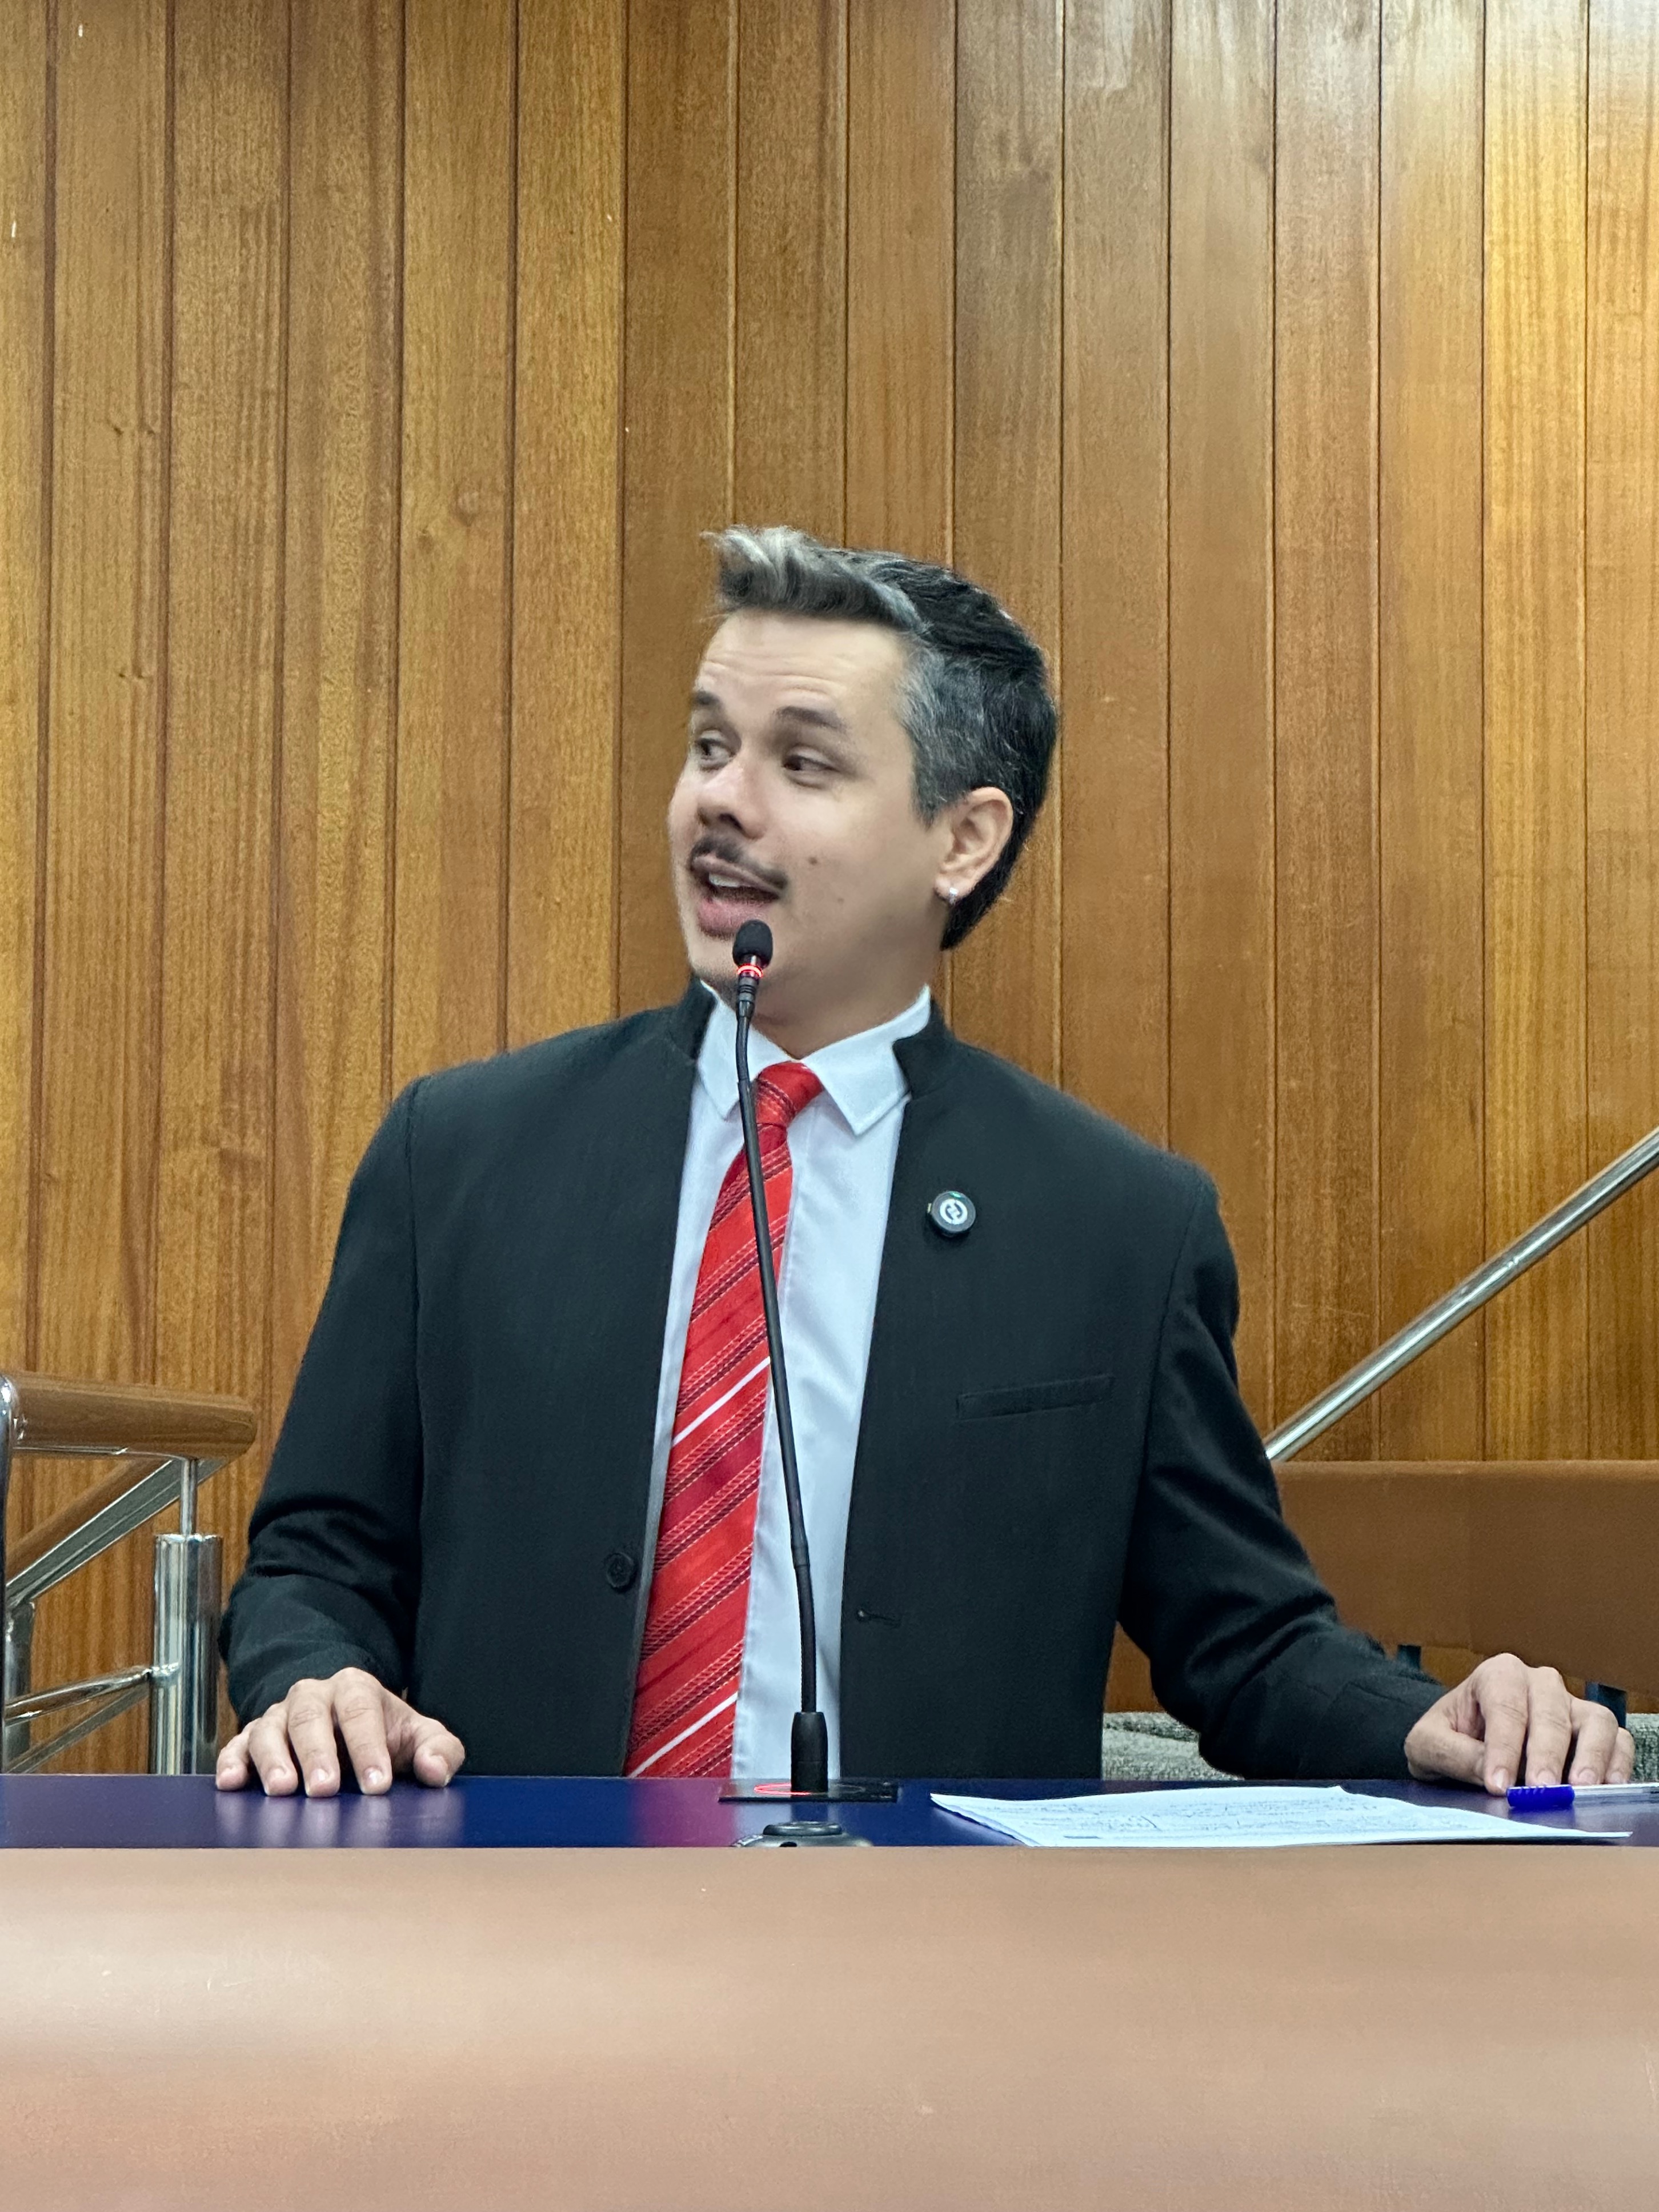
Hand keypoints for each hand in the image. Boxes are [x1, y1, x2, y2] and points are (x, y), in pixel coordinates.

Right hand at [215, 1667, 465, 1796]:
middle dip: (318, 1753)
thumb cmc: (384, 1735)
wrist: (343, 1722)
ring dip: (274, 1760)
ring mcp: (279, 1716)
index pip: (361, 1711)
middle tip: (325, 1789)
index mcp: (355, 1689)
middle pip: (311, 1717)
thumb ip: (438, 1750)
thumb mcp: (417, 1737)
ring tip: (282, 1790)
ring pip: (270, 1729)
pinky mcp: (251, 1739)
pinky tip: (231, 1783)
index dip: (369, 1747)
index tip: (377, 1784)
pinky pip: (237, 1745)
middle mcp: (312, 1696)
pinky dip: (232, 1762)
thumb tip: (435, 1770)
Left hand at [1404, 1653, 1634, 1793]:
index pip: (1505, 1708)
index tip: (1500, 1783)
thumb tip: (1491, 1771)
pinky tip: (1607, 1787)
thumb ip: (1453, 1753)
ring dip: (1591, 1755)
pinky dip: (1618, 1761)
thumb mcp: (1427, 1744)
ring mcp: (1570, 1705)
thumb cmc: (1446, 1738)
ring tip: (1579, 1789)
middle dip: (1545, 1754)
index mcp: (1497, 1675)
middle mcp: (1539, 1683)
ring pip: (1594, 1721)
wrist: (1458, 1742)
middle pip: (1551, 1713)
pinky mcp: (1592, 1731)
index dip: (1503, 1747)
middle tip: (1541, 1790)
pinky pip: (1618, 1739)